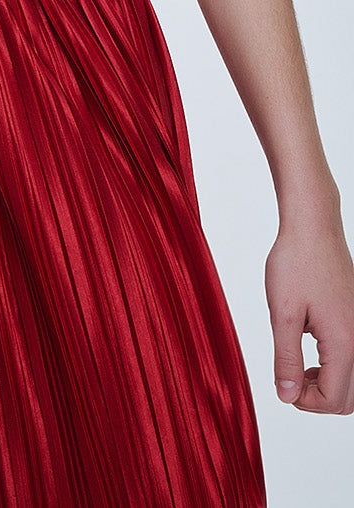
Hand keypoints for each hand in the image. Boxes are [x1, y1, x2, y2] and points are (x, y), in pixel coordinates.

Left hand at [265, 220, 353, 412]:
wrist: (313, 227)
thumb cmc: (297, 262)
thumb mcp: (283, 314)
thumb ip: (286, 359)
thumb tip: (287, 395)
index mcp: (344, 342)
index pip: (333, 399)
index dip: (304, 402)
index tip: (282, 385)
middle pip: (348, 398)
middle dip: (317, 398)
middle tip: (289, 379)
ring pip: (352, 380)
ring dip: (326, 383)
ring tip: (297, 366)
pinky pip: (352, 357)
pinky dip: (333, 365)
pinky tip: (309, 345)